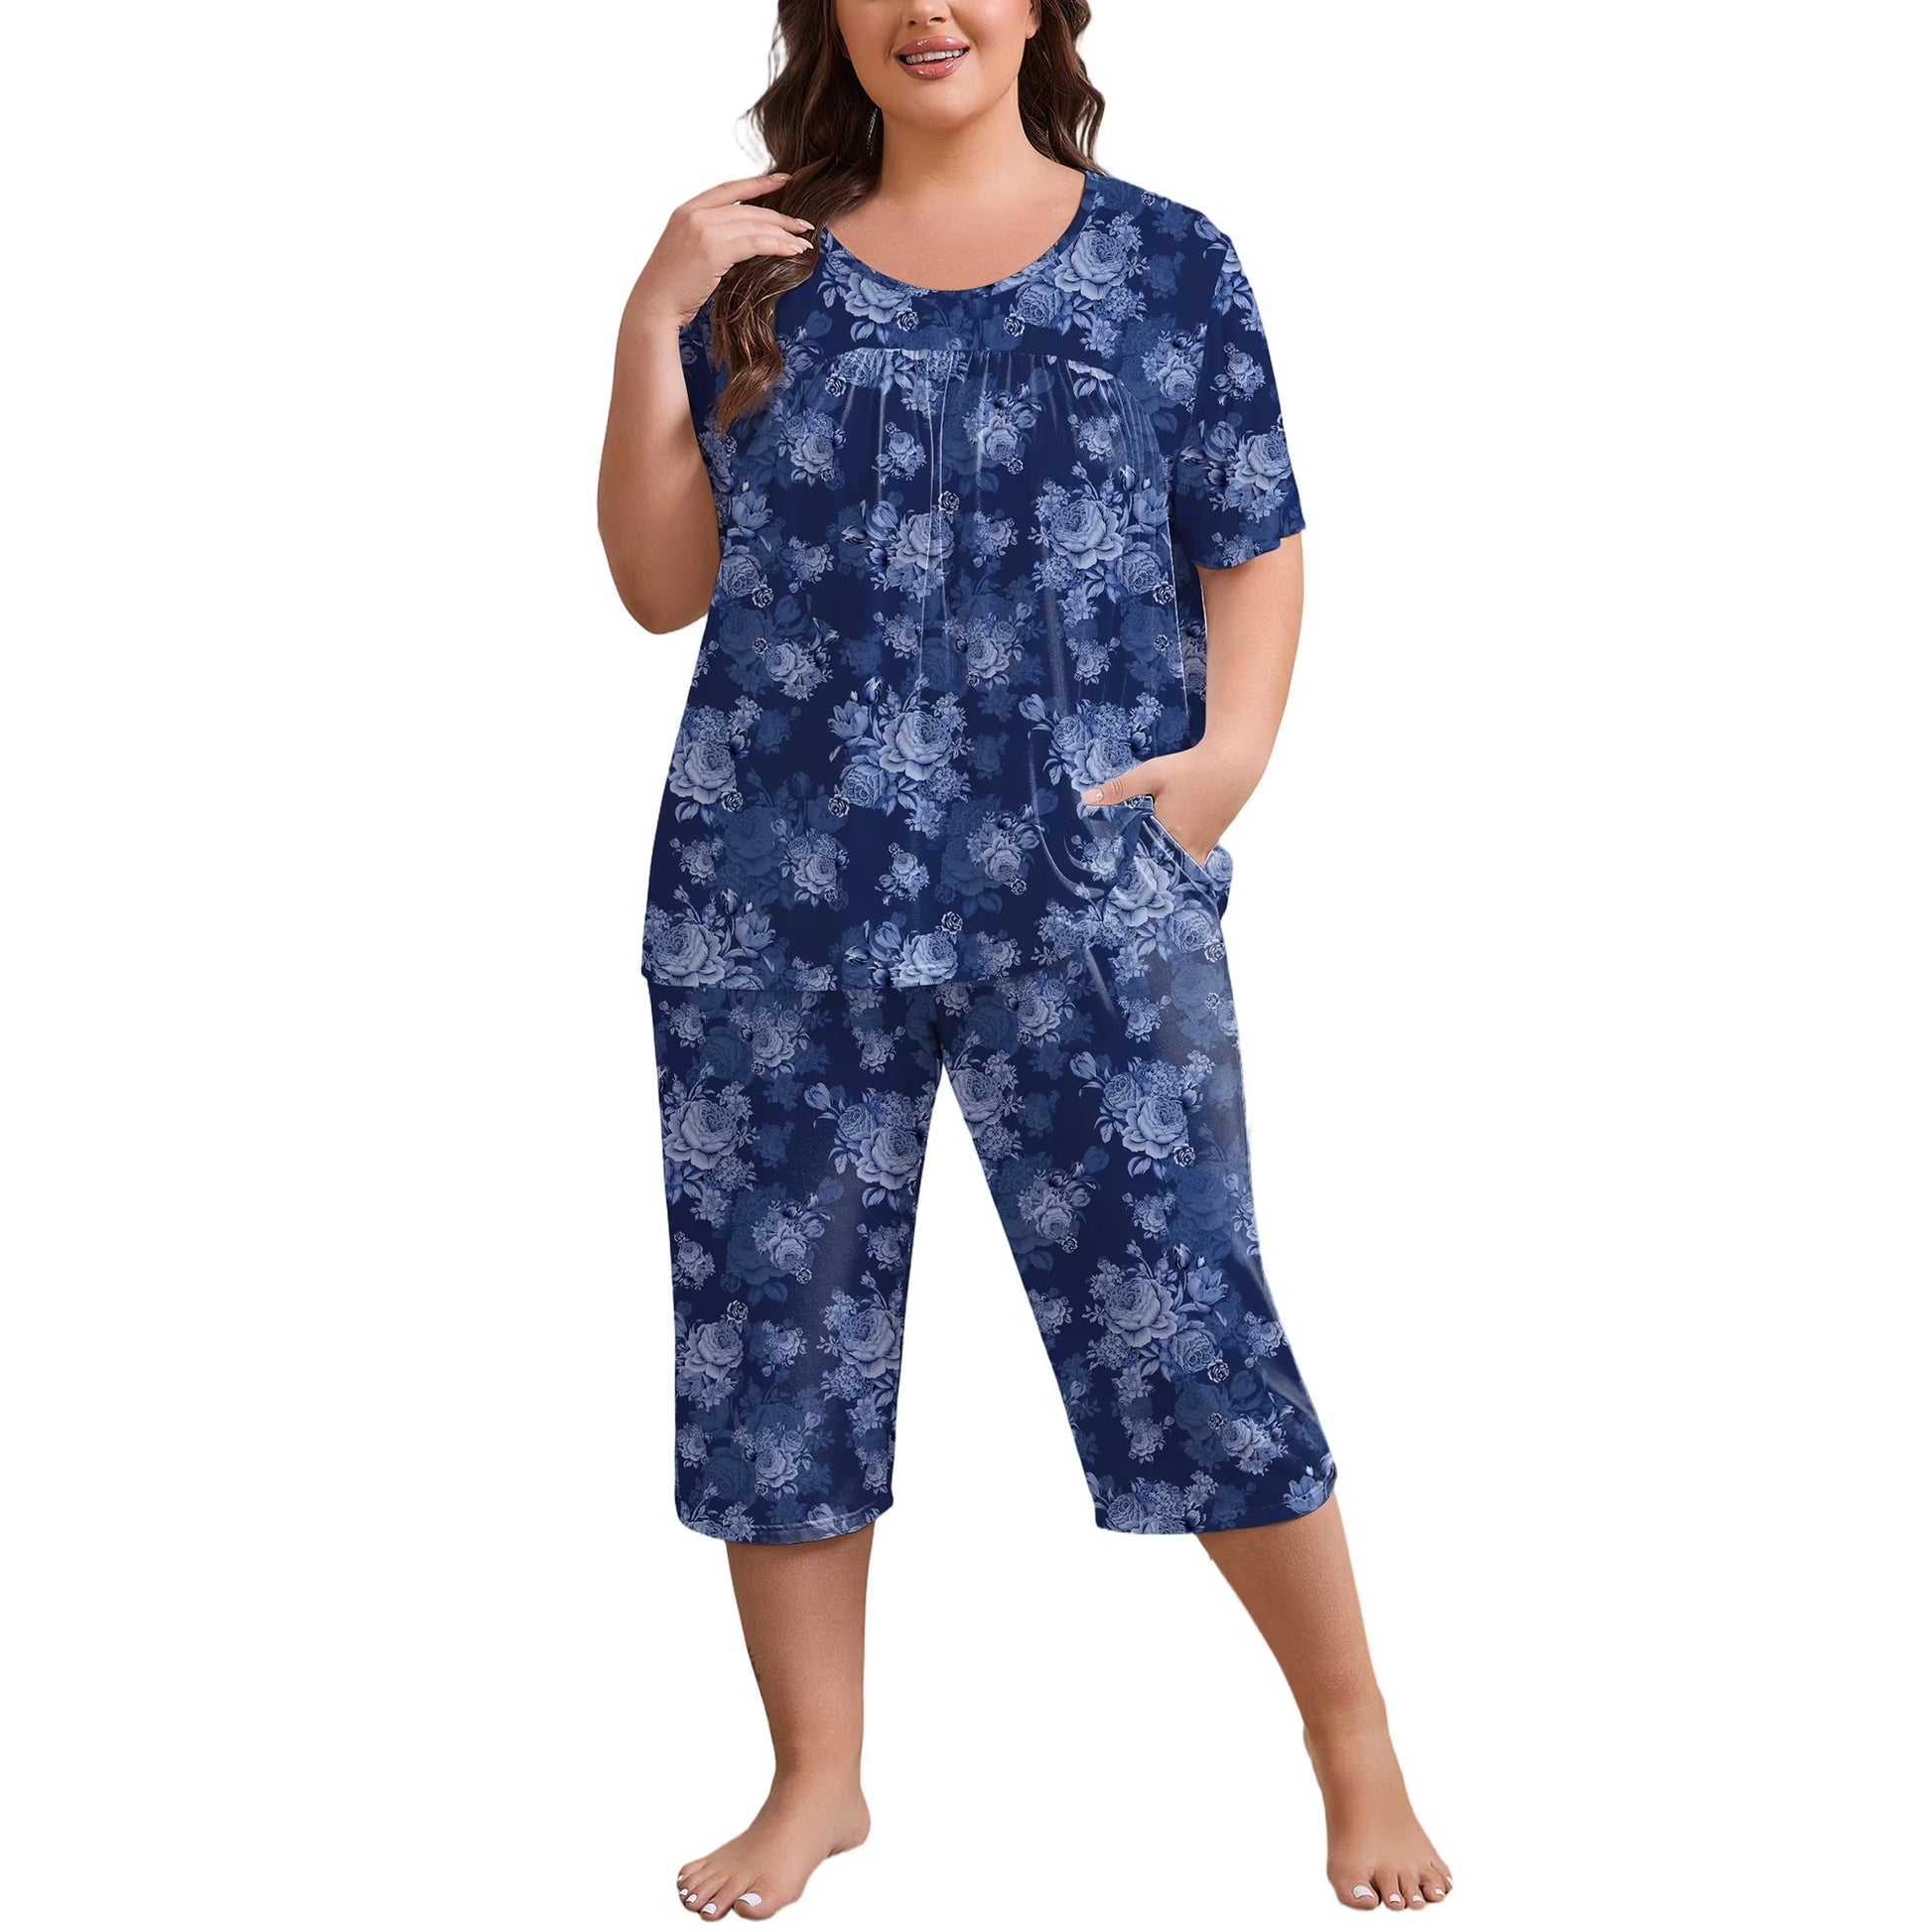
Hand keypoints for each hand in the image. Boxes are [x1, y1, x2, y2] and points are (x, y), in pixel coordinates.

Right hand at [626, 170, 817, 333]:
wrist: (654, 305)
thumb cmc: (672, 288)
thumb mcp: (688, 252)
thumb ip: (710, 238)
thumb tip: (742, 243)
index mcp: (687, 210)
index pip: (730, 189)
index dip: (759, 183)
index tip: (784, 180)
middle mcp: (695, 214)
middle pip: (748, 209)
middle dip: (780, 217)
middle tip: (803, 225)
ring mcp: (703, 229)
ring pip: (755, 225)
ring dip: (784, 233)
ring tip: (804, 242)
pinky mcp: (714, 249)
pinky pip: (756, 243)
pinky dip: (778, 246)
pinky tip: (793, 251)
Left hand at [1081, 745, 1262, 868]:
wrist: (1234, 763)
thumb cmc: (1191, 768)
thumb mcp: (1151, 774)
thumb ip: (1119, 789)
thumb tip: (1086, 800)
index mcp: (1169, 835)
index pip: (1143, 863)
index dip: (1128, 871)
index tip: (1112, 878)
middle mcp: (1188, 847)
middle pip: (1160, 869)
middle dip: (1144, 874)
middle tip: (1124, 880)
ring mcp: (1203, 847)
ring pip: (1176, 866)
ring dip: (1162, 867)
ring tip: (1143, 870)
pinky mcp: (1212, 841)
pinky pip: (1191, 859)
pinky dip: (1178, 859)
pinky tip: (1166, 853)